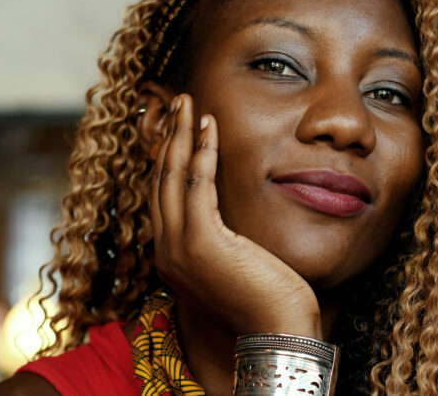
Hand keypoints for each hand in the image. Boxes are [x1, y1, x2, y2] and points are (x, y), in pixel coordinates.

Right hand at [149, 94, 321, 337]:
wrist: (277, 333)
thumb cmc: (268, 301)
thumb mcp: (238, 263)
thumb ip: (225, 239)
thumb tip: (233, 216)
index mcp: (172, 258)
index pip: (163, 197)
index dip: (168, 158)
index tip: (178, 128)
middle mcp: (166, 252)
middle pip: (160, 181)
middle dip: (169, 138)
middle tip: (179, 104)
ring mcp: (179, 248)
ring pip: (172, 177)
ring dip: (180, 135)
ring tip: (188, 104)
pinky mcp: (201, 242)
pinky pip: (196, 184)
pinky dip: (202, 151)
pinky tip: (210, 127)